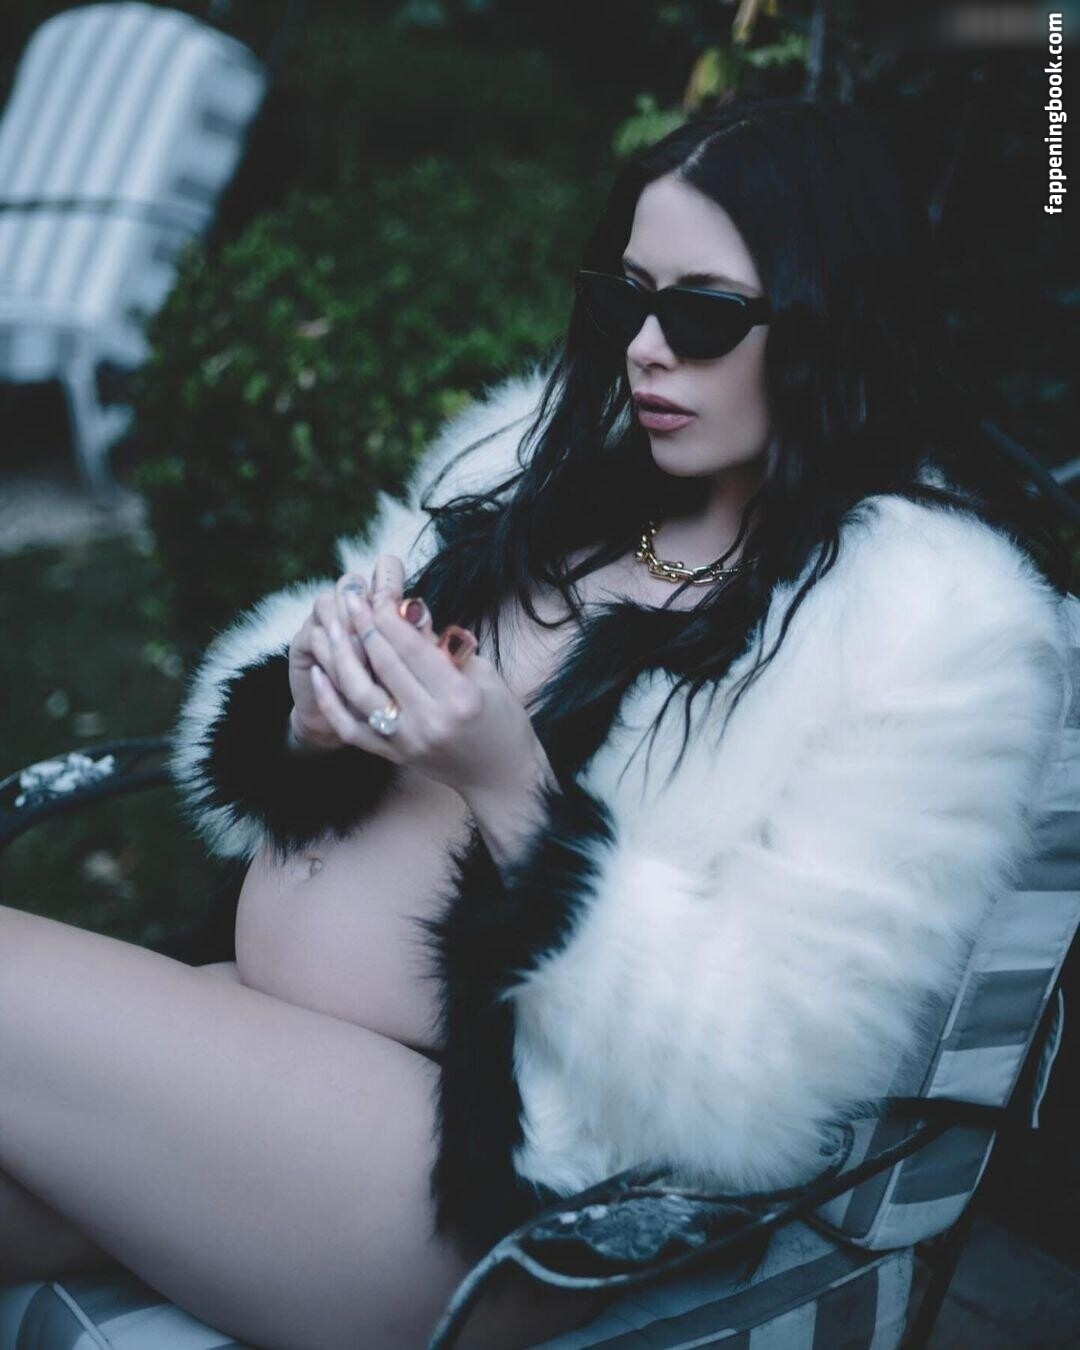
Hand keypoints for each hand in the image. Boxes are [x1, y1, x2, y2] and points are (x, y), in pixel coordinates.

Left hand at [306, 554, 547, 801]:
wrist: (500, 775)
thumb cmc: (501, 719)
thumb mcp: (483, 674)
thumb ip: (442, 645)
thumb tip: (407, 608)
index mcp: (458, 697)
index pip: (411, 648)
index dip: (387, 616)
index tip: (372, 592)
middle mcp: (429, 720)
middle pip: (383, 664)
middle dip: (362, 625)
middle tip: (348, 598)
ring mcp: (407, 741)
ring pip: (360, 694)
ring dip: (340, 657)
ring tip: (328, 628)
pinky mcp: (393, 755)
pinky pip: (350, 729)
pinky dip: (330, 702)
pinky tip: (318, 674)